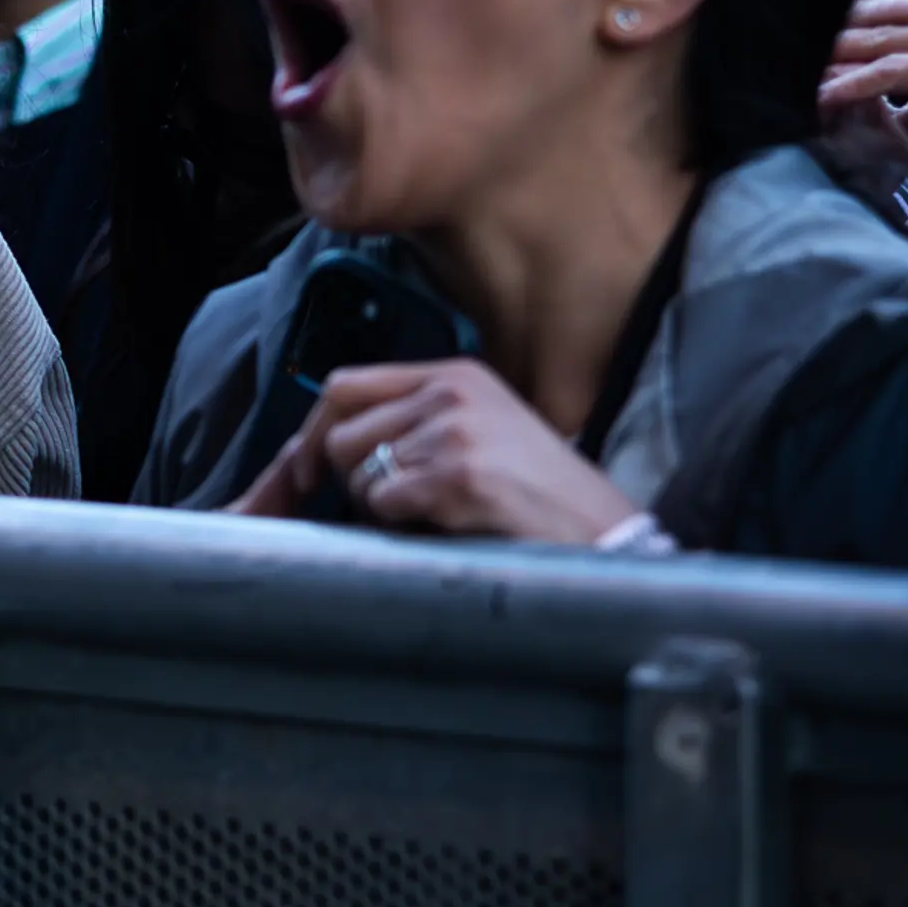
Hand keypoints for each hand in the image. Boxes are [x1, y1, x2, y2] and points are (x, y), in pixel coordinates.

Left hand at [233, 357, 635, 543]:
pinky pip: (382, 504)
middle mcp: (450, 391)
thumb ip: (419, 424)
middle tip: (393, 511)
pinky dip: (400, 527)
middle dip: (350, 481)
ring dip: (378, 509)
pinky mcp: (457, 473)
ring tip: (434, 518)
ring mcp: (454, 430)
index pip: (346, 385)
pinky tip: (447, 529)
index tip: (302, 474)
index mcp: (455, 374)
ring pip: (356, 472)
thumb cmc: (543, 498)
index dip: (313, 432)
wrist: (604, 532)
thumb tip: (329, 449)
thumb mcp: (484, 432)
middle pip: (341, 432)